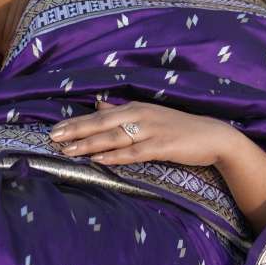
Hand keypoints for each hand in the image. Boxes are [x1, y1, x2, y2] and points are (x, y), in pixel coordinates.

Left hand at [48, 99, 233, 167]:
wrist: (212, 136)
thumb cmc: (178, 126)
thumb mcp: (149, 115)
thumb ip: (122, 111)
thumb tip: (98, 105)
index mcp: (136, 107)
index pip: (99, 116)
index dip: (77, 122)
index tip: (55, 129)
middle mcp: (140, 115)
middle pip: (102, 124)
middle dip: (76, 132)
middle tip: (53, 138)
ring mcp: (151, 130)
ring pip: (114, 138)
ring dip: (89, 144)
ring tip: (68, 151)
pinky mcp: (162, 146)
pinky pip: (134, 152)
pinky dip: (115, 156)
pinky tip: (99, 159)